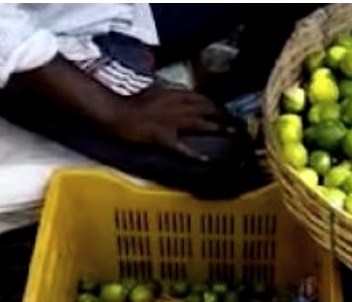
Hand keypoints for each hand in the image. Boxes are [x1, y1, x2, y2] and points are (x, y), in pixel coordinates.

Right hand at [106, 86, 238, 159]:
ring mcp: (170, 122)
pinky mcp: (163, 138)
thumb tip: (178, 95)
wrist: (115, 113)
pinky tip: (205, 160)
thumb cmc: (129, 103)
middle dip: (222, 114)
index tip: (223, 110)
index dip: (213, 104)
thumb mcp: (152, 92)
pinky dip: (194, 154)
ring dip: (217, 127)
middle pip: (205, 108)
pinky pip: (182, 147)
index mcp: (172, 94)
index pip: (199, 97)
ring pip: (199, 124)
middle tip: (236, 122)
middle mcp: (175, 106)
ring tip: (232, 132)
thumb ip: (167, 94)